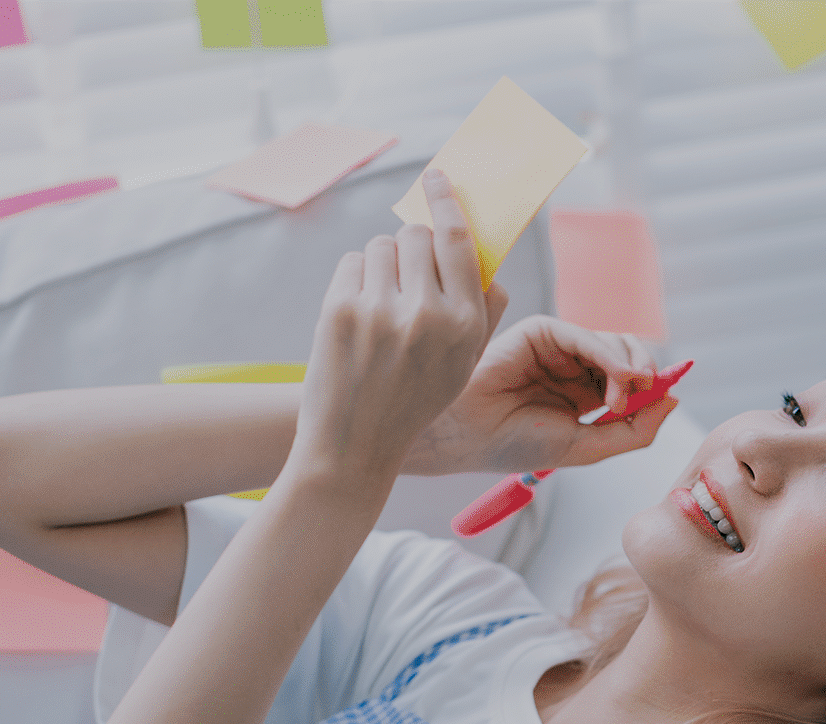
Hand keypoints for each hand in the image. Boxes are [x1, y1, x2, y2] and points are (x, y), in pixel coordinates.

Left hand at [288, 170, 509, 486]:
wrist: (356, 443)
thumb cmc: (414, 401)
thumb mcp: (462, 365)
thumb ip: (480, 312)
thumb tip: (483, 258)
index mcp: (464, 326)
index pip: (457, 240)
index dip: (446, 201)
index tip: (437, 177)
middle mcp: (428, 315)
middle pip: (417, 236)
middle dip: (411, 248)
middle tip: (405, 281)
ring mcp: (382, 311)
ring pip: (382, 246)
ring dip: (382, 266)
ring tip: (380, 310)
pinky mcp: (342, 309)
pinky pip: (353, 263)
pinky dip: (355, 282)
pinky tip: (357, 320)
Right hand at [398, 315, 679, 475]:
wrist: (472, 437)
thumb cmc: (518, 445)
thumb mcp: (590, 447)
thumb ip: (635, 430)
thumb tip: (674, 401)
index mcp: (586, 395)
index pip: (633, 380)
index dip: (655, 384)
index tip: (671, 392)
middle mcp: (576, 368)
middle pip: (629, 355)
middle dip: (644, 375)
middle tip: (637, 400)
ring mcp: (560, 349)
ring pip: (614, 343)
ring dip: (627, 369)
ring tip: (615, 402)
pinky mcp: (542, 332)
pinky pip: (585, 335)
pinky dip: (608, 354)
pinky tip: (616, 379)